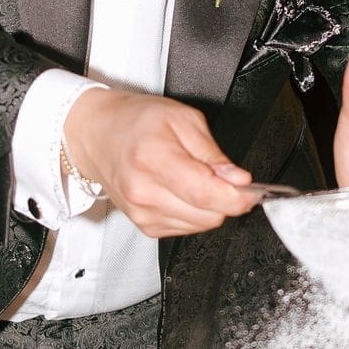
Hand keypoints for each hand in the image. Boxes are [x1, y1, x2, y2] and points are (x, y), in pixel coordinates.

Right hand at [64, 88, 254, 237]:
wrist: (96, 134)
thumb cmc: (135, 121)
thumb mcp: (182, 119)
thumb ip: (213, 153)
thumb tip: (238, 179)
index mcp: (154, 159)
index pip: (206, 194)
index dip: (238, 196)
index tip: (252, 190)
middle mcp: (144, 192)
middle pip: (209, 215)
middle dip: (226, 198)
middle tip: (222, 175)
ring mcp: (142, 213)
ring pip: (201, 225)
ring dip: (209, 206)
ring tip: (194, 177)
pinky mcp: (144, 226)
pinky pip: (187, 228)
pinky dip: (194, 212)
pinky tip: (181, 190)